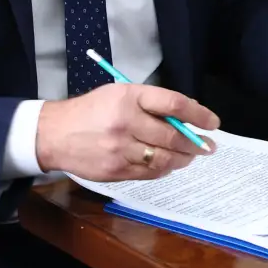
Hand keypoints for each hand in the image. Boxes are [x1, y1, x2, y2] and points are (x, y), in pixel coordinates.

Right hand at [34, 84, 217, 181]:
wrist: (53, 134)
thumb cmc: (92, 110)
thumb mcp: (120, 94)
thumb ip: (152, 103)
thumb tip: (188, 116)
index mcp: (130, 98)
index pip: (174, 105)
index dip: (199, 114)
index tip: (213, 123)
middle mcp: (127, 122)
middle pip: (174, 136)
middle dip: (196, 143)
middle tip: (208, 146)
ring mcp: (121, 149)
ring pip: (165, 158)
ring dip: (183, 159)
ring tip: (190, 156)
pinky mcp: (116, 170)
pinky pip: (150, 172)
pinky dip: (164, 169)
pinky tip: (168, 164)